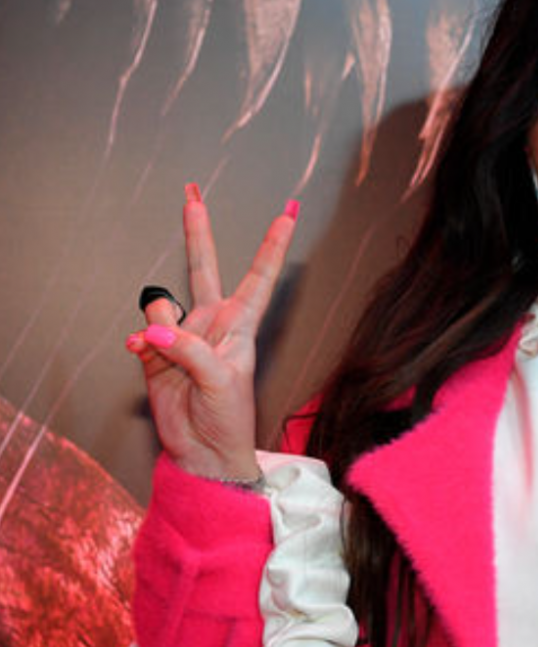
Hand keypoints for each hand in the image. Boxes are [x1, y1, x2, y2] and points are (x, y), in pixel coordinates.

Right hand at [125, 183, 297, 479]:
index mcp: (240, 326)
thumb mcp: (219, 381)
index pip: (259, 277)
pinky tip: (144, 354)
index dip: (272, 245)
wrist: (202, 452)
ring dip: (160, 327)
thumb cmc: (228, 419)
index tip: (289, 212)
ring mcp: (181, 336)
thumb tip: (154, 330)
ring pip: (162, 307)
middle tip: (192, 194)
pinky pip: (142, 333)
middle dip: (197, 231)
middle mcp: (211, 324)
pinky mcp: (154, 352)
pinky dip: (141, 344)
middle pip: (203, 268)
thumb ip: (189, 351)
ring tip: (168, 355)